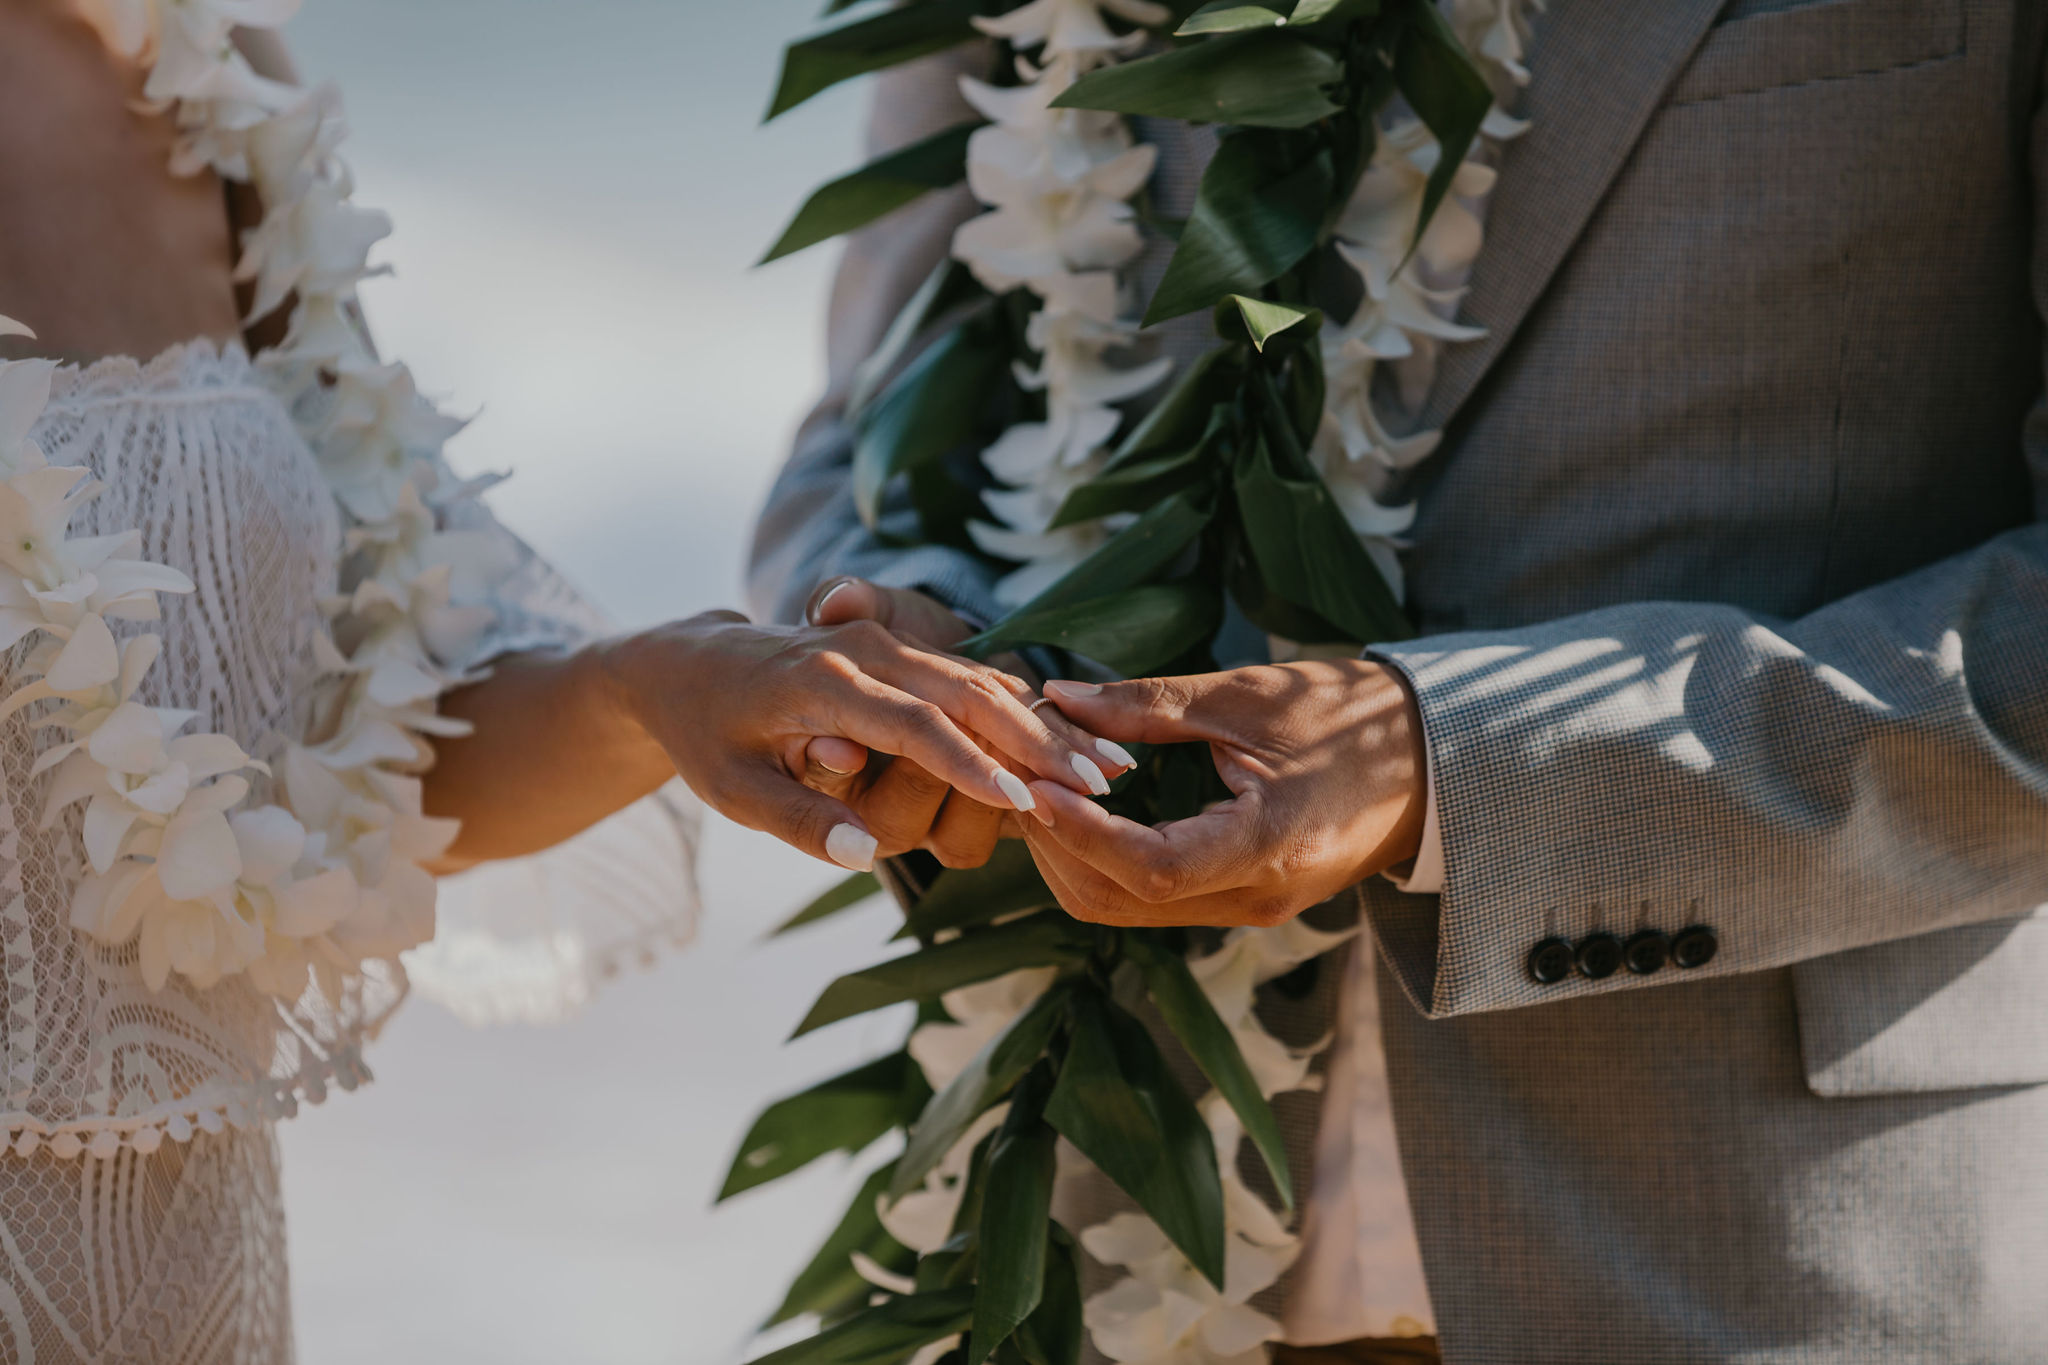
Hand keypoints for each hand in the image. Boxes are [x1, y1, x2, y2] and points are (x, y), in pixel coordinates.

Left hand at [596, 610, 1103, 870]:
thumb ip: (799, 819)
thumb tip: (866, 853)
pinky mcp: (908, 651)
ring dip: (1051, 724)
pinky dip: (1035, 707)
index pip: (910, 724)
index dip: (969, 764)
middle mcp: (865, 651)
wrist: (691, 662)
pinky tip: (1086, 740)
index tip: (1021, 802)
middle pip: (968, 692)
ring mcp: (890, 644)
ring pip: (985, 680)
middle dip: (1035, 740)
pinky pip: (980, 676)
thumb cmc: (709, 735)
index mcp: (820, 680)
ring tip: (1114, 767)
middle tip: (1098, 787)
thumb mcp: (733, 789)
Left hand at [1019, 660, 1426, 925]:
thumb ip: (1149, 705)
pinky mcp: (1243, 899)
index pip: (1149, 867)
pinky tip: (1085, 805)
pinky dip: (1106, 856)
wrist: (1430, 762)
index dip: (1080, 831)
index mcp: (1268, 847)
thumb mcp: (1246, 696)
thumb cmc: (1350, 717)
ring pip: (1128, 908)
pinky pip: (1154, 897)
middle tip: (1020, 775)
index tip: (1035, 783)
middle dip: (1058, 844)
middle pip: (1121, 901)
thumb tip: (1058, 696)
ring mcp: (1250, 909)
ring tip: (1042, 786)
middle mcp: (1256, 897)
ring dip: (1074, 853)